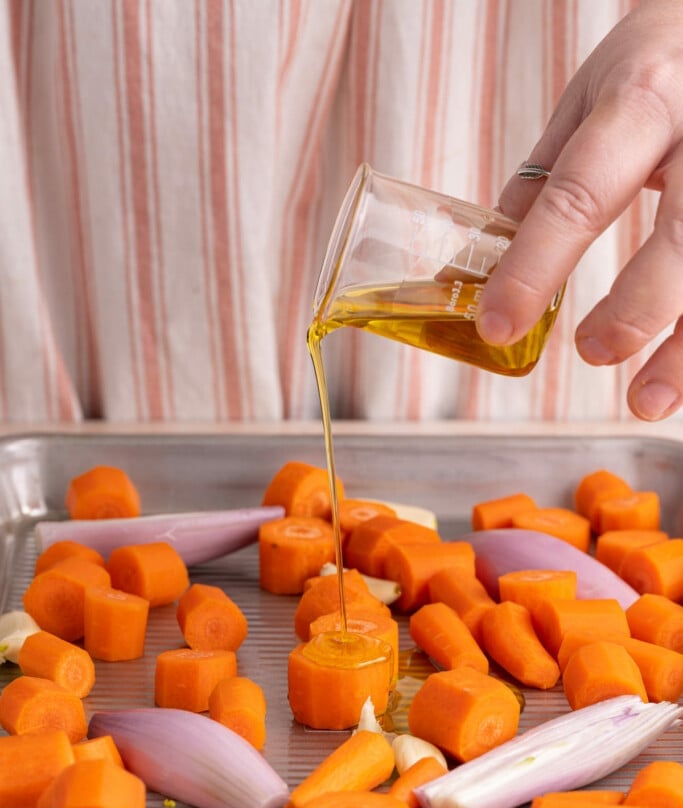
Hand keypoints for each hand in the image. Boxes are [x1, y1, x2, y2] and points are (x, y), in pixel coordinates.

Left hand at [477, 0, 682, 420]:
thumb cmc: (663, 60)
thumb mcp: (596, 97)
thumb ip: (546, 178)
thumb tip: (482, 260)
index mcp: (642, 100)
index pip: (580, 194)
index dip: (535, 267)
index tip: (497, 325)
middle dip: (634, 309)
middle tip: (590, 353)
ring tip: (646, 403)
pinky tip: (681, 374)